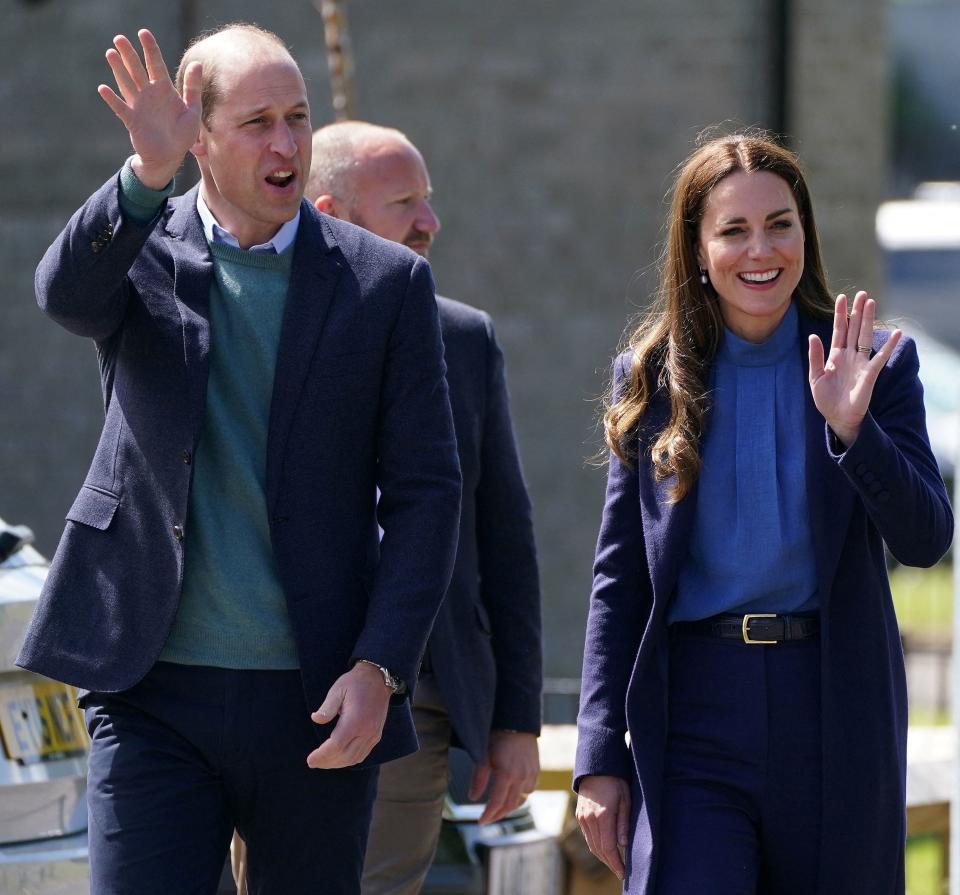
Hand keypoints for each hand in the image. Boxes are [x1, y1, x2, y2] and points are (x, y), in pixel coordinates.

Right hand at [97, 29, 201, 188]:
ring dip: (118, 69)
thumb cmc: (181, 134)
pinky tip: (103, 88)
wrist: (170, 157)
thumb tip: (198, 63)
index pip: (156, 65)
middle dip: (129, 54)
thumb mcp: (192, 110)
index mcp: (164, 90)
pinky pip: (121, 108)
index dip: (150, 49)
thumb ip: (193, 88)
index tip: (143, 33)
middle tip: (119, 37)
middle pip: (137, 70)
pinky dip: (112, 99)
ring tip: (110, 52)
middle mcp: (149, 95)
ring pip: (127, 83)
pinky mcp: (132, 121)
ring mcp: (139, 106)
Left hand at [306, 662, 391, 768]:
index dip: (322, 755)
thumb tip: (315, 719)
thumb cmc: (355, 683)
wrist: (378, 678)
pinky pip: (362, 754)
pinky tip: (339, 758)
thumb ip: (327, 707)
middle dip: (327, 762)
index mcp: (355, 720)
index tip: (310, 759)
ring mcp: (373, 734)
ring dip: (338, 763)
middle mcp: (366, 731)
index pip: (336, 746)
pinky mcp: (376, 735)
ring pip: (354, 758)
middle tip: (313, 763)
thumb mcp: (338, 689)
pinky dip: (349, 760)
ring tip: (324, 762)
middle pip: (345, 756)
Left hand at [468, 730, 539, 823]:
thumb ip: (478, 779)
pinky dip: (520, 796)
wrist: (517, 722)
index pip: (497, 803)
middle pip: (510, 805)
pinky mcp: (536, 771)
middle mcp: (521, 777)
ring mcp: (531, 775)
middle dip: (498, 814)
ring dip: (509, 807)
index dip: (488, 814)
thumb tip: (472, 798)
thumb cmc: (497, 737)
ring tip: (498, 809)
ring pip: (521, 799)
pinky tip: (512, 795)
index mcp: (506, 775)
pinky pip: (529, 790)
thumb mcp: (483, 756)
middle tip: (488, 819)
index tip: (481, 822)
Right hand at [576, 774, 630, 881]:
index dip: (616, 863)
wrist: (596, 767)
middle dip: (610, 863)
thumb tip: (623, 845)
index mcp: (603, 815)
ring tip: (614, 864)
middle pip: (599, 849)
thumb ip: (624, 823)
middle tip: (621, 872)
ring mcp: (582, 818)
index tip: (624, 874)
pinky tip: (605, 850)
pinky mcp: (579, 816)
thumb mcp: (626, 799)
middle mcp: (590, 819)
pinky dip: (596, 846)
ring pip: (592, 845)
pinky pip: (588, 837)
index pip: (609, 848)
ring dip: (603, 857)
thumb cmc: (615, 781)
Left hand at [808, 291, 901, 447]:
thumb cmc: (826, 399)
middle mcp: (850, 356)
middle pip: (854, 328)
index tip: (841, 297)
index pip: (839, 330)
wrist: (837, 418)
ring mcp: (861, 363)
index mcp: (836, 356)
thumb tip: (812, 336)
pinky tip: (897, 333)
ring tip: (871, 302)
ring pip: (865, 336)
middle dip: (857, 311)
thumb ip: (815, 357)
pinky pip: (880, 357)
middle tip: (861, 293)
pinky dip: (889, 346)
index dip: (840, 314)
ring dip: (868, 320)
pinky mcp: (870, 374)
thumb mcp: (815, 377)